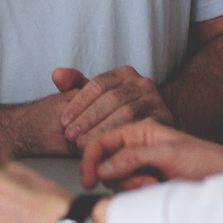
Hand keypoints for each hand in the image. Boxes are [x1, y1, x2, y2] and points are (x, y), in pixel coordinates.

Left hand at [53, 66, 174, 148]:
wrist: (151, 125)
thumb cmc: (116, 111)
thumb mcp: (96, 96)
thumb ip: (74, 84)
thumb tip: (56, 75)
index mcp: (124, 73)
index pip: (97, 84)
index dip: (78, 103)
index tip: (63, 121)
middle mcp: (143, 83)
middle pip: (111, 99)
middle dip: (88, 119)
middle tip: (71, 136)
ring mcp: (156, 100)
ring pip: (125, 114)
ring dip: (102, 130)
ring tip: (83, 145)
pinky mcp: (166, 119)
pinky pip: (141, 129)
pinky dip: (121, 139)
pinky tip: (106, 150)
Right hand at [80, 119, 222, 190]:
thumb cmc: (207, 159)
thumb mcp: (168, 153)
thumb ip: (133, 157)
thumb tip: (103, 168)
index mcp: (138, 131)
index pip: (100, 142)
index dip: (90, 159)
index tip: (88, 178)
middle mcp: (135, 148)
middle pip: (105, 165)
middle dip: (121, 177)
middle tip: (145, 180)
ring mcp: (141, 168)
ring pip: (116, 182)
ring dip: (133, 187)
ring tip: (156, 185)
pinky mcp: (147, 185)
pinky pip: (129, 193)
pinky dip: (140, 194)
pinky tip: (158, 191)